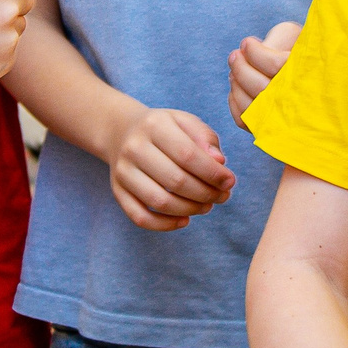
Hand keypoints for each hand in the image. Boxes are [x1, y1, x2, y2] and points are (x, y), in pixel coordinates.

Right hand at [108, 104, 235, 231]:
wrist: (122, 131)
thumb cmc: (164, 129)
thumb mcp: (186, 122)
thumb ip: (205, 139)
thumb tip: (219, 163)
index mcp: (154, 125)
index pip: (188, 155)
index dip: (213, 173)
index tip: (230, 181)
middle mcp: (134, 148)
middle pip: (175, 180)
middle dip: (206, 193)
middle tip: (222, 196)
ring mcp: (122, 172)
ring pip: (159, 201)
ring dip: (189, 210)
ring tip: (207, 206)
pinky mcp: (117, 191)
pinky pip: (140, 217)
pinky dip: (165, 225)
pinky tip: (184, 221)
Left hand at [229, 21, 301, 130]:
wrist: (304, 73)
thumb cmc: (295, 50)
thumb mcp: (293, 37)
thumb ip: (278, 39)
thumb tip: (251, 52)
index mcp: (309, 75)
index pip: (275, 65)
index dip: (255, 53)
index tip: (248, 42)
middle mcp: (300, 101)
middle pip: (261, 88)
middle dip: (241, 68)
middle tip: (235, 55)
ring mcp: (285, 118)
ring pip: (251, 107)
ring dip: (236, 83)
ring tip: (235, 67)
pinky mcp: (269, 127)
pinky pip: (244, 120)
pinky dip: (234, 101)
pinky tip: (236, 84)